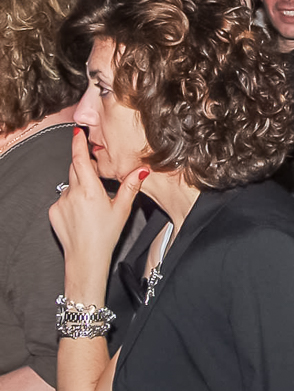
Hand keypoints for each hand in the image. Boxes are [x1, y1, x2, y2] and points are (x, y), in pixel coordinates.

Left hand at [49, 128, 146, 294]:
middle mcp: (72, 194)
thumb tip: (142, 170)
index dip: (78, 144)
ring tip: (93, 203)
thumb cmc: (105, 235)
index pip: (80, 160)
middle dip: (85, 167)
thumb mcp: (123, 209)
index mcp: (90, 191)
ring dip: (80, 186)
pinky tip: (82, 212)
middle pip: (75, 169)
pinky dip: (72, 199)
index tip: (78, 133)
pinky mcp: (54, 211)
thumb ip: (131, 186)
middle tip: (97, 174)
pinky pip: (63, 198)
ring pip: (70, 185)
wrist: (85, 258)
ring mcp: (60, 203)